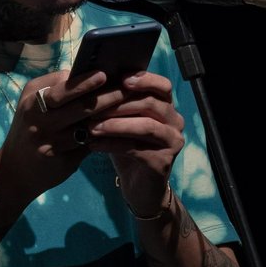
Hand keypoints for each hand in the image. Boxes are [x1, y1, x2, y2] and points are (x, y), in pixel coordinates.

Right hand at [0, 67, 118, 214]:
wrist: (13, 171)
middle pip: (79, 100)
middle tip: (130, 87)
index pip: (65, 81)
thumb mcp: (36, 107)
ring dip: (111, 115)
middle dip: (106, 93)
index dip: (89, 78)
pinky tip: (122, 131)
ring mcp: (47, 136)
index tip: (111, 71)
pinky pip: (87, 144)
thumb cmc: (32, 131)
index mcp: (33, 96)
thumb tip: (98, 77)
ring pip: (87, 122)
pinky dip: (105, 136)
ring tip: (132, 107)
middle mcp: (37, 114)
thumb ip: (61, 93)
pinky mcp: (57, 156)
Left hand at [82, 70, 185, 213]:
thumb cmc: (127, 147)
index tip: (121, 79)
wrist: (138, 186)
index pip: (162, 86)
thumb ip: (118, 104)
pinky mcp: (163, 162)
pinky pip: (135, 149)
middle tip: (92, 106)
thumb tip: (94, 84)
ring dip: (114, 125)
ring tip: (90, 127)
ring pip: (145, 126)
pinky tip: (93, 145)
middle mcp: (175, 122)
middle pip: (150, 103)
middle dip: (118, 103)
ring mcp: (172, 142)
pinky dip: (111, 145)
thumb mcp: (122, 122)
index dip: (144, 80)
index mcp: (166, 107)